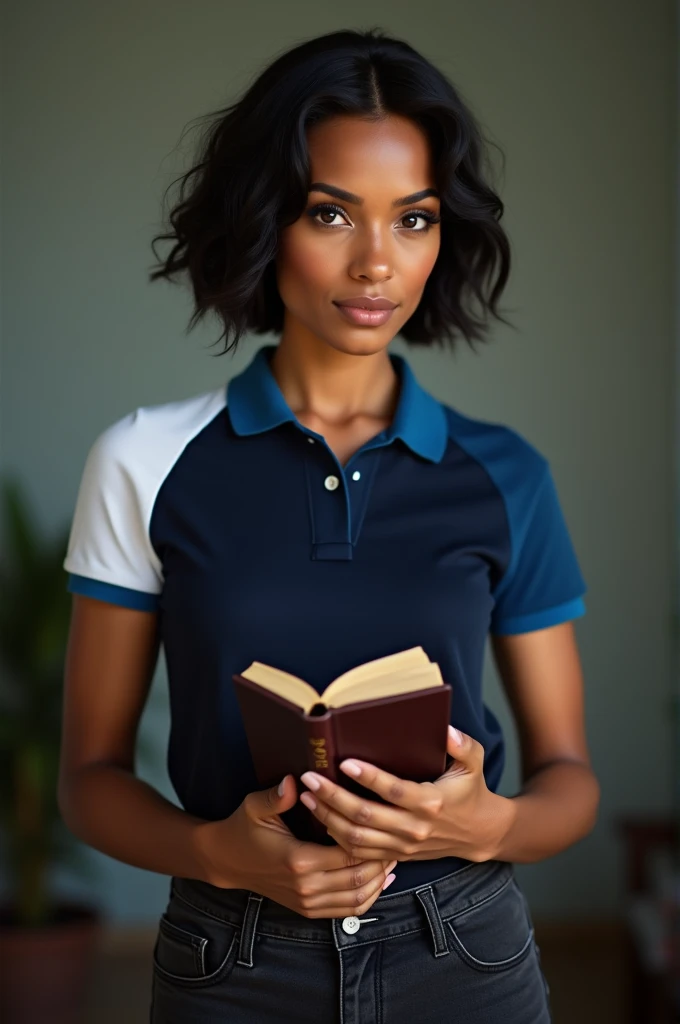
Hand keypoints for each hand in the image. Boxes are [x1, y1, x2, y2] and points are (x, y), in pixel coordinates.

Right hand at [193, 774, 397, 918]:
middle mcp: (306, 886)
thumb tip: (296, 780)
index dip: (370, 840)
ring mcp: (308, 902)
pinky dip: (368, 898)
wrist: (227, 861)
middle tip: (396, 839)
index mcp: (299, 860)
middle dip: (381, 860)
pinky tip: (380, 881)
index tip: (383, 823)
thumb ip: (277, 796)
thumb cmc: (244, 829)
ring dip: (379, 880)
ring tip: (391, 857)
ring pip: (357, 898)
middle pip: (358, 877)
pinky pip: (348, 910)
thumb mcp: (256, 806)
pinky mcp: (308, 910)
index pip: (348, 852)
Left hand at [299, 725, 511, 862]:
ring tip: (308, 798)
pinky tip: (322, 820)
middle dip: (333, 797)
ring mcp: (403, 845)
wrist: (478, 832)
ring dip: (328, 818)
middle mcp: (415, 827)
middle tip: (310, 779)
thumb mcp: (474, 763)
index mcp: (431, 802)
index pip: (393, 791)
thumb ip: (462, 745)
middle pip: (366, 816)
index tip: (344, 762)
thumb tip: (446, 730)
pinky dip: (338, 838)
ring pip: (357, 838)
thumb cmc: (471, 790)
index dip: (368, 778)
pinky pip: (361, 852)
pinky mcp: (397, 855)